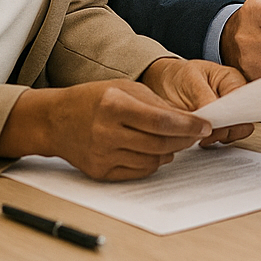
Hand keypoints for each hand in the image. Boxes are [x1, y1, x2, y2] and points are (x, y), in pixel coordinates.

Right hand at [0, 80, 212, 180]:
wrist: (55, 120)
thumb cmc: (93, 99)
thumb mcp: (126, 89)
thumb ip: (158, 104)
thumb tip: (189, 119)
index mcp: (114, 105)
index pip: (162, 121)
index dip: (188, 126)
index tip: (205, 126)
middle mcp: (107, 132)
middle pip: (160, 143)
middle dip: (185, 139)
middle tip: (196, 134)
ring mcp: (102, 155)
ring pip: (152, 160)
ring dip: (171, 151)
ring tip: (175, 140)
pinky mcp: (100, 171)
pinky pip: (138, 171)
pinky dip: (153, 162)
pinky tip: (156, 151)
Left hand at [140, 57, 253, 144]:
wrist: (161, 83)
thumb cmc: (177, 75)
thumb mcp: (189, 79)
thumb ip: (203, 96)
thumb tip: (213, 117)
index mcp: (231, 79)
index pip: (246, 100)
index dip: (236, 113)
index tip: (219, 121)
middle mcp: (232, 97)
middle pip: (244, 118)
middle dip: (228, 128)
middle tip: (208, 130)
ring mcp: (225, 113)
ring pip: (235, 131)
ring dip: (219, 136)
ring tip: (200, 134)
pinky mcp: (215, 125)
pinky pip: (223, 137)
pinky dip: (212, 140)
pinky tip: (198, 136)